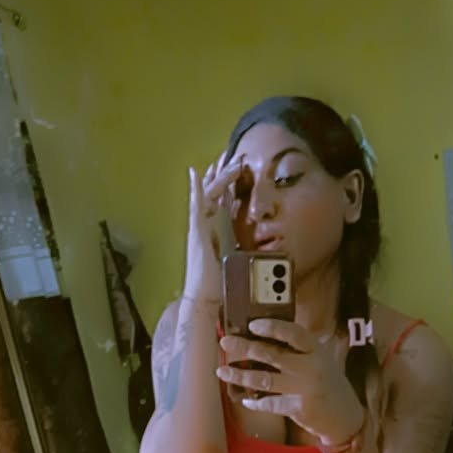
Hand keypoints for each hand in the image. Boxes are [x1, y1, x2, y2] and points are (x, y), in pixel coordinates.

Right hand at [183, 151, 242, 304]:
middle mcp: (205, 225)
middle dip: (224, 172)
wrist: (205, 297)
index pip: (222, 200)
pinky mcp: (196, 231)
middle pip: (214, 191)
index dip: (229, 183)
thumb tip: (257, 249)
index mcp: (215, 229)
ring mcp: (199, 226)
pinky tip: (196, 174)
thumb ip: (243, 249)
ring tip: (231, 160)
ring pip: (208, 193)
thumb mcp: (236, 260)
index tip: (238, 168)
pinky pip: (196, 205)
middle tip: (235, 154)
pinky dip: (195, 188)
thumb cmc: (219, 283)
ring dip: (219, 176)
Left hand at [217, 318, 366, 446]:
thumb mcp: (322, 360)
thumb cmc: (330, 384)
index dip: (272, 327)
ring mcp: (304, 388)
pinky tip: (245, 399)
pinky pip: (270, 403)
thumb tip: (267, 337)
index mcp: (316, 350)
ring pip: (265, 379)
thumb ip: (301, 349)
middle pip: (272, 354)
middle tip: (225, 342)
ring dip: (240, 374)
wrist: (346, 418)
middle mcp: (311, 367)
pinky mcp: (298, 408)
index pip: (293, 333)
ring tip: (222, 371)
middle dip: (245, 347)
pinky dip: (255, 402)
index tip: (252, 325)